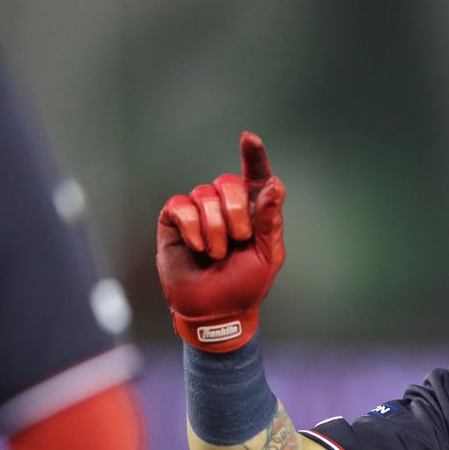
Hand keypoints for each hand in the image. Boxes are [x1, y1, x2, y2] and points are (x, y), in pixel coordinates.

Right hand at [156, 131, 285, 351]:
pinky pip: (180, 205)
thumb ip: (270, 219)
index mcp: (252, 211)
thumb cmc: (245, 285)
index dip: (253, 156)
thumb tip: (274, 183)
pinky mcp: (174, 221)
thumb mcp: (268, 254)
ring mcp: (199, 212)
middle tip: (239, 240)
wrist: (216, 311)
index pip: (254, 176)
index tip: (249, 138)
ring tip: (217, 253)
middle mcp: (225, 207)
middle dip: (235, 211)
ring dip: (214, 228)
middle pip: (227, 182)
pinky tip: (197, 246)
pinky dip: (192, 227)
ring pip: (204, 194)